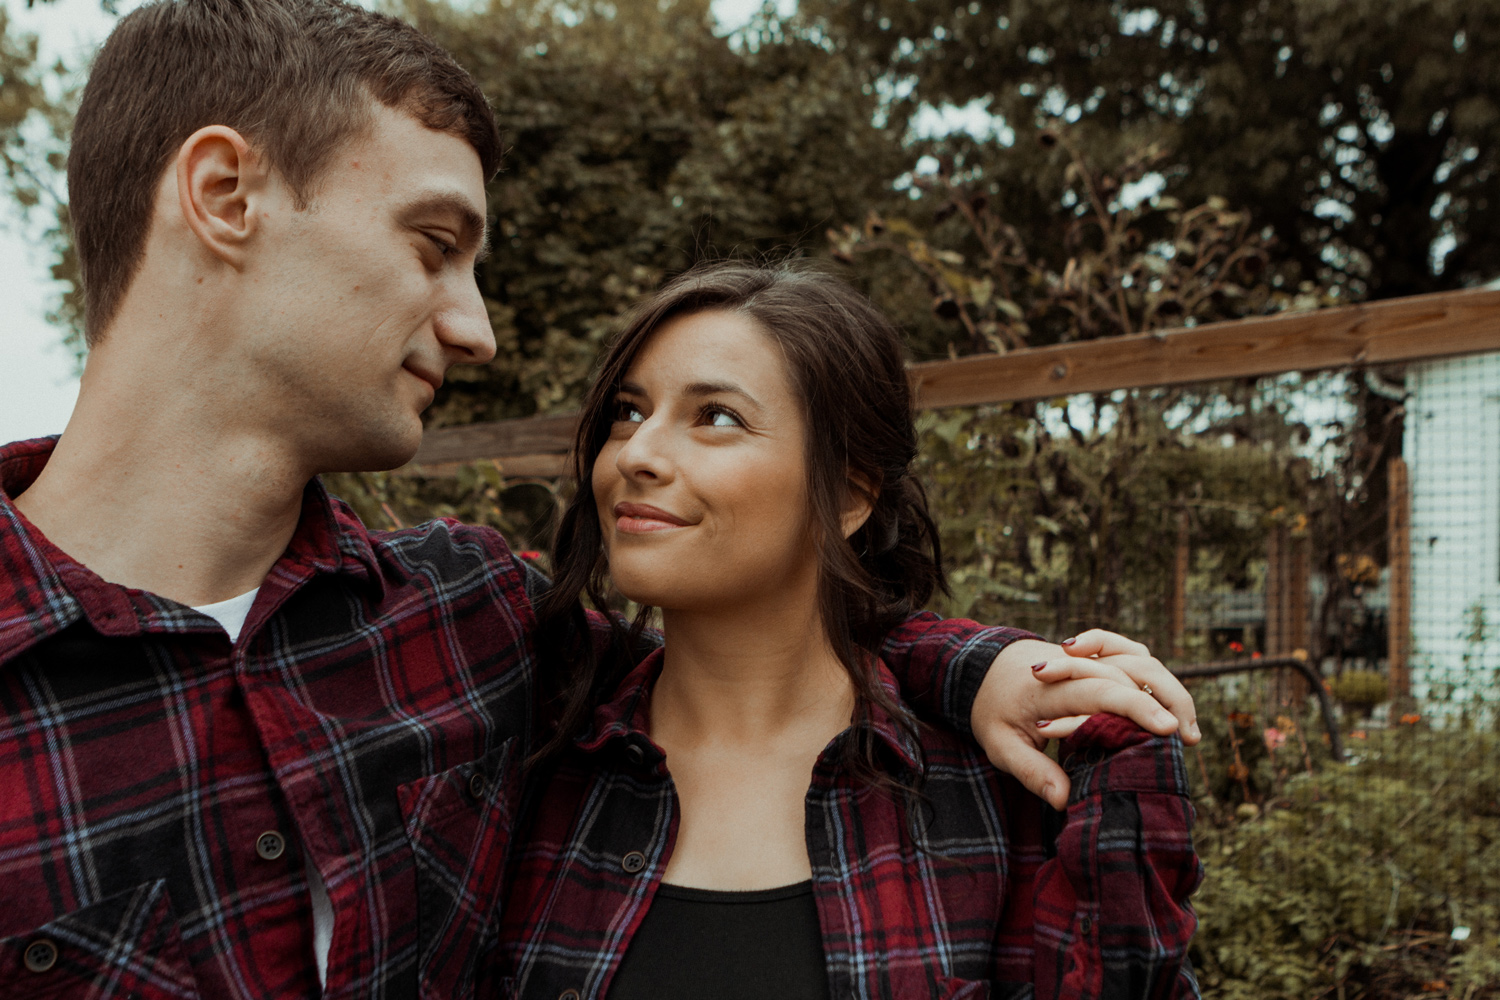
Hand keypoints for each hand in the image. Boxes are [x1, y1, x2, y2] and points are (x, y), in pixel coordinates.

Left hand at [969, 630, 1198, 809]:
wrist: (983, 672)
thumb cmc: (994, 714)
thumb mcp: (1000, 745)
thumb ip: (1031, 771)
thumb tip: (1064, 801)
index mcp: (1049, 687)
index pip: (1101, 690)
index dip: (1137, 708)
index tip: (1168, 731)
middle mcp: (1075, 664)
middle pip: (1131, 670)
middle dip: (1165, 700)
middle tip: (1188, 740)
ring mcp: (1089, 657)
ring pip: (1140, 659)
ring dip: (1169, 689)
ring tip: (1188, 733)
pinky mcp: (1098, 658)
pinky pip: (1135, 656)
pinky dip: (1157, 676)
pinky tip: (1173, 710)